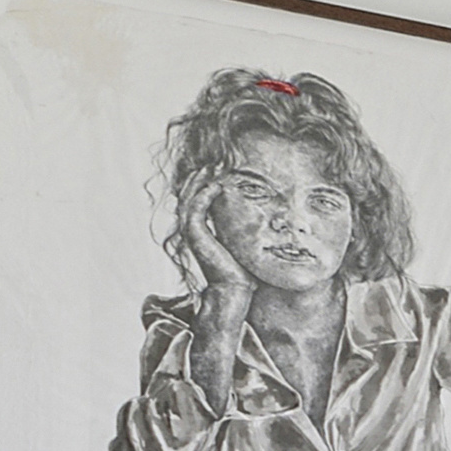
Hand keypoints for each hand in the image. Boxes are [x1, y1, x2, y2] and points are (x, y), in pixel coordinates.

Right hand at [181, 170, 252, 313]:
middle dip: (200, 177)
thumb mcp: (240, 243)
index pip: (197, 199)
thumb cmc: (242, 270)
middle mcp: (192, 229)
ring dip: (200, 181)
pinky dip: (204, 195)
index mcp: (201, 230)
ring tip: (213, 167)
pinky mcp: (195, 235)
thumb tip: (260, 219)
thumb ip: (240, 228)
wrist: (236, 289)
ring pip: (189, 198)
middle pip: (189, 195)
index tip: (219, 170)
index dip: (204, 183)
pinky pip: (196, 208)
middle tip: (214, 162)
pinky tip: (217, 185)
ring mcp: (191, 232)